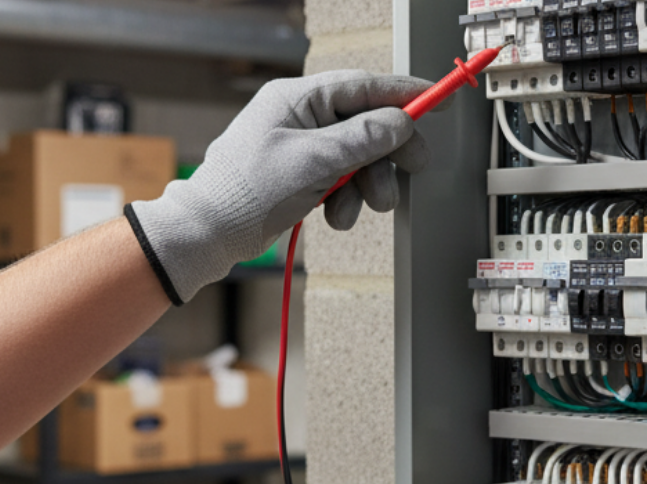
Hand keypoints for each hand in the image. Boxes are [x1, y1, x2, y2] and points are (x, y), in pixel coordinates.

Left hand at [125, 70, 432, 303]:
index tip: (437, 99)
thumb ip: (363, 138)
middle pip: (366, 124)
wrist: (209, 234)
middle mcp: (300, 117)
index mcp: (297, 98)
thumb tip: (400, 121)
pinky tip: (335, 216)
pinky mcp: (300, 176)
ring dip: (368, 183)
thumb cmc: (246, 192)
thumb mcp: (314, 162)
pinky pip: (340, 180)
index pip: (363, 85)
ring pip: (357, 157)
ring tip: (366, 206)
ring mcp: (301, 147)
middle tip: (413, 170)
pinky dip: (345, 200)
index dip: (404, 93)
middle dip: (388, 153)